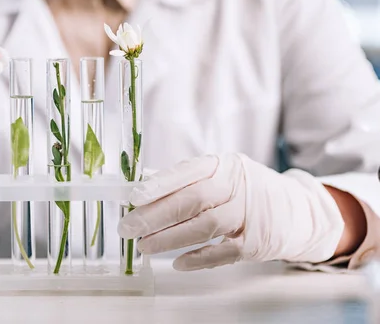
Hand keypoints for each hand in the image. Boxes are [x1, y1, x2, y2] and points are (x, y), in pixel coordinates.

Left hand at [118, 153, 344, 270]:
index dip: (159, 184)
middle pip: (192, 199)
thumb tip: (143, 191)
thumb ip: (189, 181)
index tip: (133, 196)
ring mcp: (250, 214)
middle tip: (129, 228)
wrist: (299, 211)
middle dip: (156, 215)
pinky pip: (223, 252)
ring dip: (170, 238)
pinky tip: (177, 263)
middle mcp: (238, 186)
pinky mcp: (257, 242)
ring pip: (205, 225)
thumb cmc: (249, 191)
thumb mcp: (224, 175)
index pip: (188, 172)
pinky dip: (198, 258)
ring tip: (144, 246)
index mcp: (225, 165)